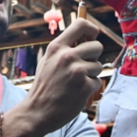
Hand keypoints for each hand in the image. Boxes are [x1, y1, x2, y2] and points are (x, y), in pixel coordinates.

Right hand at [22, 18, 102, 132]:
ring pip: (98, 65)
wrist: (37, 112)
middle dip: (93, 57)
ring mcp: (77, 71)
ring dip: (91, 74)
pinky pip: (97, 81)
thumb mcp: (48, 60)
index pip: (81, 24)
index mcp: (56, 47)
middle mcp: (67, 56)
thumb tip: (86, 36)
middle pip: (97, 46)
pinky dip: (90, 87)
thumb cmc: (44, 86)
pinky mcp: (85, 86)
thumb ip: (64, 48)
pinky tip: (76, 92)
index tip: (91, 37)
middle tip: (82, 67)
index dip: (91, 29)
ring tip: (75, 82)